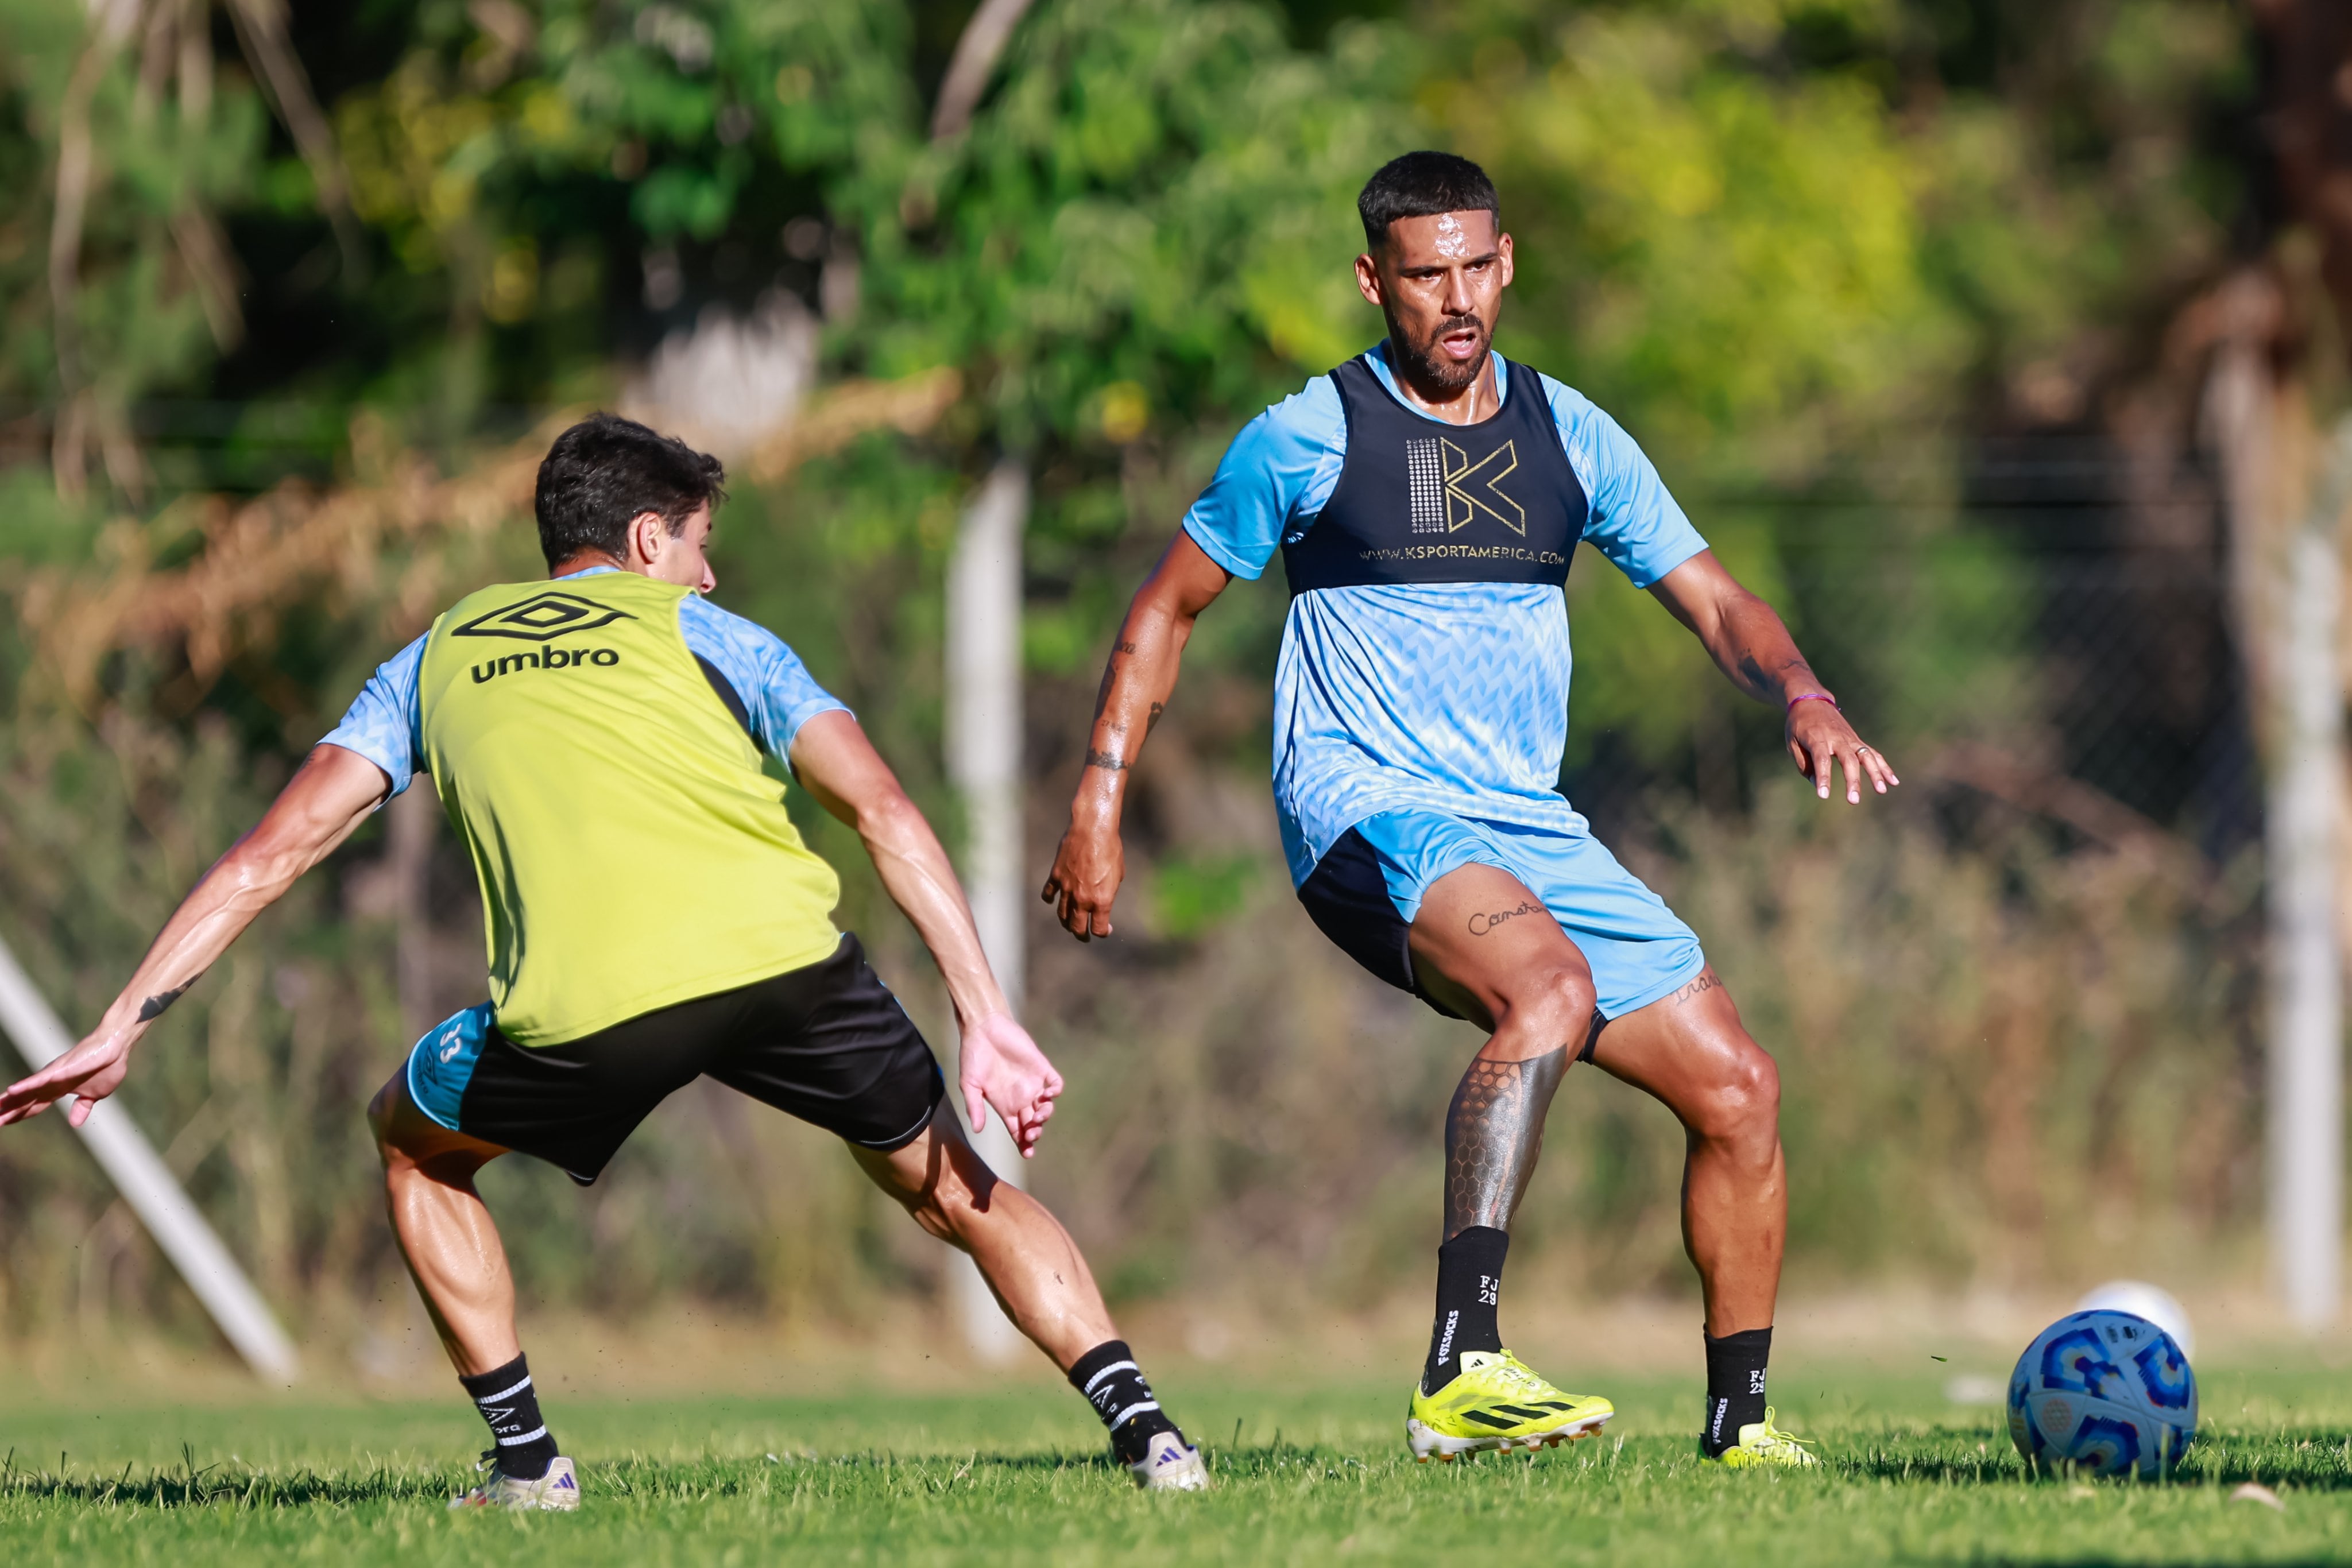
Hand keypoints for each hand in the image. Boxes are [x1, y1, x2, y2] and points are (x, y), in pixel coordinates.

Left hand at [0, 1028, 133, 1128]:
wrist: (116, 1046)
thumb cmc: (107, 1066)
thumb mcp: (95, 1094)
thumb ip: (82, 1106)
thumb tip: (75, 1123)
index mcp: (59, 1090)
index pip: (34, 1106)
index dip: (18, 1115)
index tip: (2, 1122)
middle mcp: (51, 1082)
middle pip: (24, 1100)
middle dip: (8, 1111)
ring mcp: (53, 1074)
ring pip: (26, 1090)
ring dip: (9, 1101)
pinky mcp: (60, 1068)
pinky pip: (40, 1078)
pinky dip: (26, 1085)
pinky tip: (12, 1091)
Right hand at [957, 1011, 1063, 1157]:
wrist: (982, 1028)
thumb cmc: (973, 1057)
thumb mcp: (969, 1085)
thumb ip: (975, 1107)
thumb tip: (977, 1129)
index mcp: (1004, 1105)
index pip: (1017, 1130)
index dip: (1023, 1143)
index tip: (1028, 1154)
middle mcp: (1020, 1097)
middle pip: (1033, 1123)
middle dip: (1035, 1132)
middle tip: (1031, 1133)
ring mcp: (1031, 1083)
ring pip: (1046, 1106)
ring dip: (1045, 1115)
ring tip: (1038, 1115)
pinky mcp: (1040, 1067)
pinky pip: (1055, 1082)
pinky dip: (1056, 1091)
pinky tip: (1048, 1094)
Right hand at [1040, 815, 1123, 940]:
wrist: (1092, 830)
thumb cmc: (1111, 850)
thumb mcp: (1117, 875)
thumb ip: (1108, 893)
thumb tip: (1101, 901)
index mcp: (1101, 901)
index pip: (1097, 929)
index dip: (1102, 932)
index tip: (1104, 929)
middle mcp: (1082, 899)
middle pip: (1077, 928)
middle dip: (1081, 935)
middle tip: (1084, 936)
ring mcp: (1066, 889)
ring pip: (1062, 915)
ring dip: (1066, 922)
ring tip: (1070, 924)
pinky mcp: (1056, 876)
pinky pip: (1048, 894)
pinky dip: (1050, 900)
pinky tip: (1053, 901)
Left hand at [1786, 700, 1898, 804]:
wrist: (1812, 701)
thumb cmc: (1798, 725)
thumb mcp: (1792, 742)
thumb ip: (1803, 764)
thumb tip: (1816, 784)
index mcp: (1817, 738)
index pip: (1822, 760)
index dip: (1824, 777)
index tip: (1823, 795)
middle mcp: (1837, 738)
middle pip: (1848, 760)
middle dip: (1853, 781)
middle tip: (1853, 800)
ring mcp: (1850, 738)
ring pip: (1866, 755)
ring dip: (1875, 773)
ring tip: (1882, 790)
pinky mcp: (1857, 740)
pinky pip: (1873, 753)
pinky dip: (1883, 767)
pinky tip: (1893, 781)